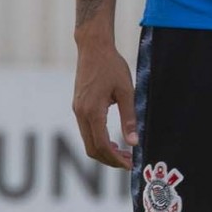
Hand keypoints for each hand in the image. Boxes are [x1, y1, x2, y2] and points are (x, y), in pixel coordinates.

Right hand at [72, 43, 137, 168]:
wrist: (93, 47)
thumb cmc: (111, 66)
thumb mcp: (126, 91)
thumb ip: (130, 117)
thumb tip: (134, 142)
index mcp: (93, 111)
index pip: (102, 145)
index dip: (116, 159)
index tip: (130, 165)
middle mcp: (81, 113)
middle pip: (92, 148)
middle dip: (110, 160)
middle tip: (128, 162)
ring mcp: (77, 110)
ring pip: (87, 141)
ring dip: (104, 151)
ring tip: (123, 153)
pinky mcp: (78, 106)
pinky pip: (86, 131)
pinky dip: (98, 140)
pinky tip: (112, 141)